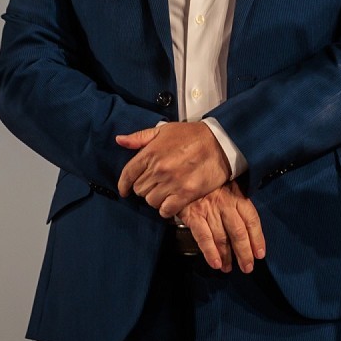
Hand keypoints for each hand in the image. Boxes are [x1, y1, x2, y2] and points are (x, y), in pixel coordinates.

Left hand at [115, 121, 231, 217]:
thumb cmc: (192, 135)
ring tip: (164, 192)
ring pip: (151, 201)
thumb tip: (120, 140)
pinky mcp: (186, 194)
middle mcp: (159, 169)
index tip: (125, 190)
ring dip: (156, 198)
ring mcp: (172, 183)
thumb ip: (140, 137)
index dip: (123, 185)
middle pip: (139, 189)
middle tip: (155, 185)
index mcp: (151, 153)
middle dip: (144, 188)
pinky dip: (166, 209)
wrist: (221, 142)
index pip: (128, 174)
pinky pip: (166, 210)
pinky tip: (171, 203)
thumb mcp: (165, 130)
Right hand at [180, 183, 265, 272]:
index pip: (252, 220)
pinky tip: (215, 263)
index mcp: (238, 196)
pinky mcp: (193, 215)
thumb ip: (239, 204)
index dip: (257, 238)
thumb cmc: (211, 184)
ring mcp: (209, 210)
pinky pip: (203, 237)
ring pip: (222, 237)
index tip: (259, 254)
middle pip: (238, 232)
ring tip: (228, 269)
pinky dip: (210, 252)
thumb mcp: (230, 187)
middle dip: (244, 253)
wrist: (185, 173)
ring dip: (226, 256)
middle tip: (247, 267)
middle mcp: (225, 204)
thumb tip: (249, 227)